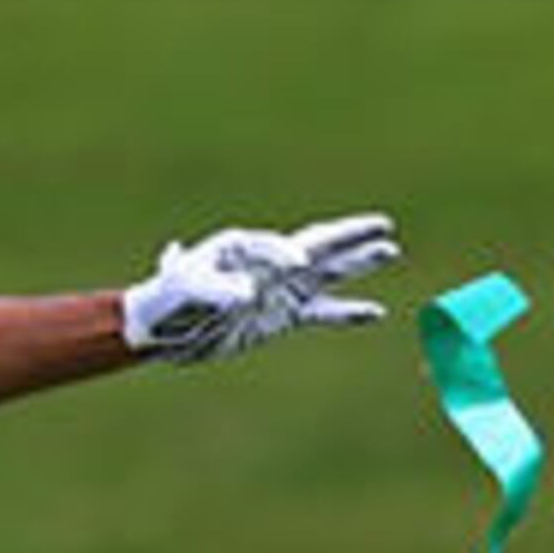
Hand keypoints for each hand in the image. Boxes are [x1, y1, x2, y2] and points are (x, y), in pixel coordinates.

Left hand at [120, 212, 400, 363]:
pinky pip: (322, 312)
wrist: (162, 328)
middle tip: (383, 224)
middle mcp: (267, 263)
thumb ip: (219, 287)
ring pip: (328, 273)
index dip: (288, 253)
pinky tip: (375, 311)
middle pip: (318, 245)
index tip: (299, 263)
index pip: (275, 247)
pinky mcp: (282, 316)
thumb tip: (250, 293)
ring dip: (358, 263)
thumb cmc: (169, 297)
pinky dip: (347, 312)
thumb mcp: (188, 287)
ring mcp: (278, 289)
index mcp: (243, 246)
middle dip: (349, 236)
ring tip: (391, 250)